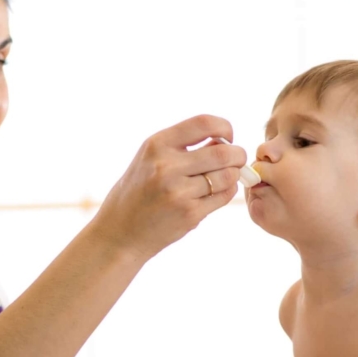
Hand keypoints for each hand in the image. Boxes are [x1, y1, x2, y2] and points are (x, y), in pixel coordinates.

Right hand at [92, 115, 247, 260]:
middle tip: (236, 160)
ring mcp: (178, 192)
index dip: (224, 127)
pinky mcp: (189, 214)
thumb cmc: (138, 193)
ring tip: (222, 178)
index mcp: (156, 145)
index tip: (226, 136)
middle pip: (223, 152)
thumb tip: (224, 140)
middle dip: (237, 154)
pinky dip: (227, 192)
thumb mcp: (149, 160)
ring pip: (227, 176)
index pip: (204, 123)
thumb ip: (182, 147)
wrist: (120, 233)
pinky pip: (223, 196)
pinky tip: (216, 193)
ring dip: (233, 175)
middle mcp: (166, 166)